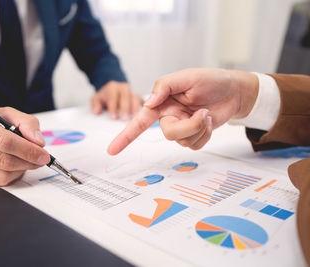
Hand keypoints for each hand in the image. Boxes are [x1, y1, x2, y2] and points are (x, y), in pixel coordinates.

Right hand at [0, 107, 49, 186]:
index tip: (43, 154)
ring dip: (21, 170)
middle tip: (40, 160)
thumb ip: (26, 122)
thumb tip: (38, 142)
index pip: (4, 141)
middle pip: (3, 161)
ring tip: (27, 162)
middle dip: (28, 162)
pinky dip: (10, 177)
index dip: (27, 150)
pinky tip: (13, 167)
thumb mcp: (5, 113)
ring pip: (1, 176)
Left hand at [91, 81, 142, 120]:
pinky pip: (142, 102)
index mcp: (113, 88)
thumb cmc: (105, 95)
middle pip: (125, 97)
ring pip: (135, 99)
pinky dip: (144, 108)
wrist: (113, 88)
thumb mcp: (96, 98)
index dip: (113, 107)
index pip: (113, 97)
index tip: (113, 116)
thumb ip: (95, 104)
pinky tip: (144, 116)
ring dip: (135, 109)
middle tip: (124, 119)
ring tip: (135, 119)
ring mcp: (132, 92)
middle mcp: (123, 88)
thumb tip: (96, 111)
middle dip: (125, 109)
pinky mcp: (138, 97)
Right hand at [107, 68, 258, 154]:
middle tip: (203, 112)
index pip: (139, 121)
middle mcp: (169, 116)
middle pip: (169, 134)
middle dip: (189, 127)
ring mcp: (182, 127)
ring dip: (200, 128)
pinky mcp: (194, 135)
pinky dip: (205, 134)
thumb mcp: (185, 77)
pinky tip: (209, 121)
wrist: (235, 91)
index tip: (112, 150)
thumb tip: (147, 103)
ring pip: (183, 142)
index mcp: (162, 103)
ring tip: (207, 113)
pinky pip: (195, 145)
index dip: (125, 136)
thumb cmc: (210, 80)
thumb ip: (162, 87)